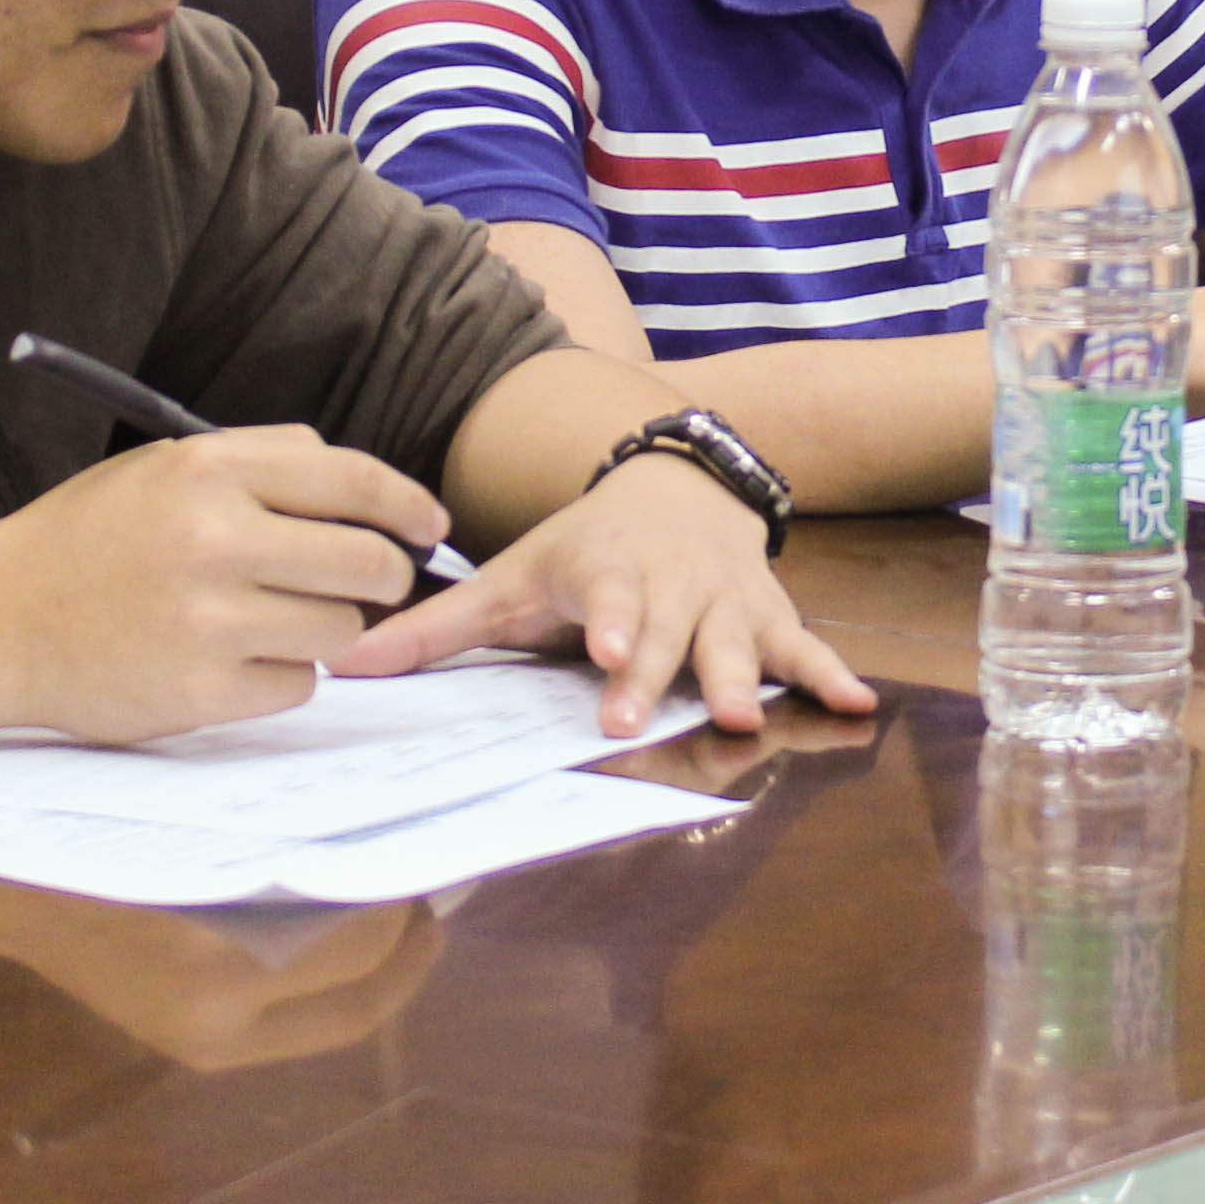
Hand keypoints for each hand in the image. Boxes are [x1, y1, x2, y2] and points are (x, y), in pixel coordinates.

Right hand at [0, 425, 451, 741]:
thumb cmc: (86, 540)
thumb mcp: (162, 468)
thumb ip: (260, 460)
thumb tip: (357, 479)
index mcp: (208, 473)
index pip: (351, 480)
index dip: (408, 504)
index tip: (431, 526)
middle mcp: (214, 542)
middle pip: (367, 564)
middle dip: (382, 577)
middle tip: (365, 585)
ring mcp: (209, 622)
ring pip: (338, 630)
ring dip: (324, 629)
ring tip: (269, 619)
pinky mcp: (201, 691)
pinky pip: (296, 686)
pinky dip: (280, 676)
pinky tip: (232, 659)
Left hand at [335, 456, 878, 734]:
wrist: (675, 487)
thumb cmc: (581, 550)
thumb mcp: (511, 577)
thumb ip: (437, 629)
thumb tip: (345, 666)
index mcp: (605, 573)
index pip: (608, 598)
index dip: (612, 623)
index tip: (607, 652)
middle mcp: (669, 586)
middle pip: (667, 634)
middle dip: (659, 672)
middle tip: (641, 714)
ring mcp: (724, 600)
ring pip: (735, 642)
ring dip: (742, 678)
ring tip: (745, 716)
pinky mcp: (768, 614)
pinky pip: (803, 645)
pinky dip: (830, 673)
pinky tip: (859, 705)